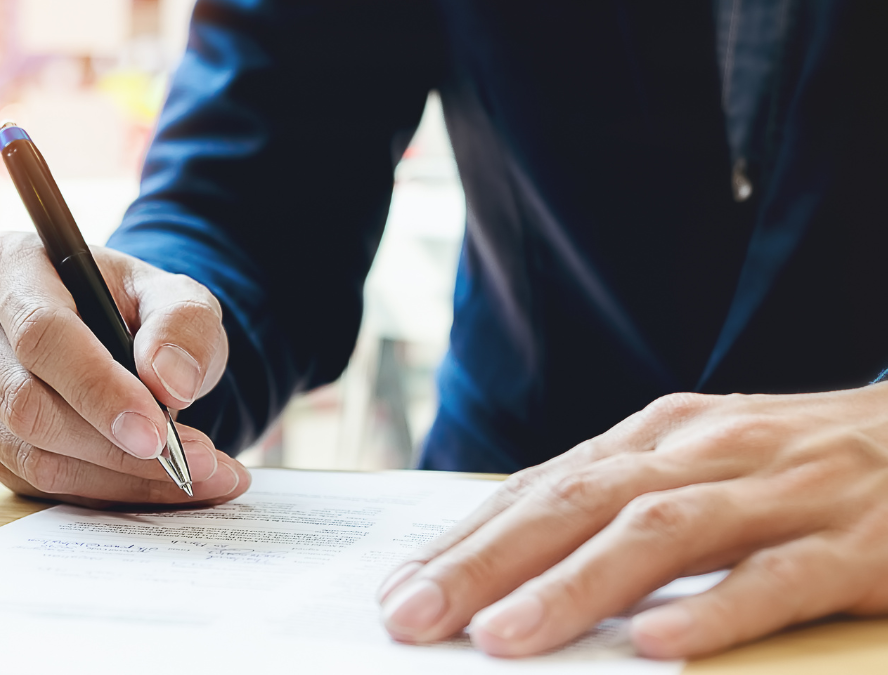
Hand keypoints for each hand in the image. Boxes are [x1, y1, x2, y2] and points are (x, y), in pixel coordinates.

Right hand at [0, 232, 249, 506]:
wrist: (119, 336)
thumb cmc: (142, 309)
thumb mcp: (178, 297)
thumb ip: (183, 326)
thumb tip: (170, 383)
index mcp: (10, 264)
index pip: (42, 336)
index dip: (99, 390)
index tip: (158, 432)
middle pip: (27, 404)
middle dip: (115, 447)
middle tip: (196, 463)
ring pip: (30, 455)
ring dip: (118, 478)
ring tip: (197, 476)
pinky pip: (33, 483)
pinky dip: (103, 492)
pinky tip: (159, 485)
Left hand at [377, 388, 887, 657]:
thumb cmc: (804, 466)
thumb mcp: (704, 466)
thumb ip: (621, 502)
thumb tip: (515, 560)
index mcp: (661, 435)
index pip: (544, 488)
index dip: (467, 539)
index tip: (401, 590)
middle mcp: (708, 451)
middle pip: (579, 502)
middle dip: (488, 561)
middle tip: (413, 616)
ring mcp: (782, 492)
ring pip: (660, 532)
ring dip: (575, 585)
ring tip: (503, 637)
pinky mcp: (856, 545)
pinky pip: (776, 580)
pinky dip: (714, 609)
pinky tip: (657, 646)